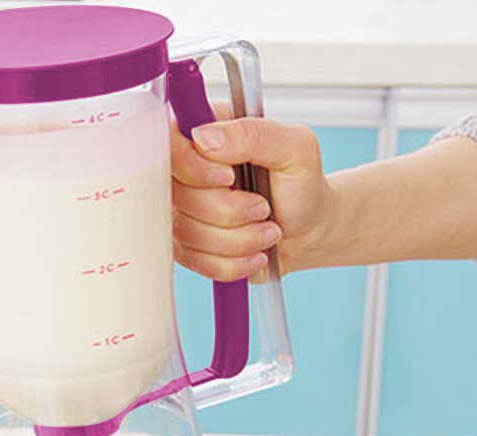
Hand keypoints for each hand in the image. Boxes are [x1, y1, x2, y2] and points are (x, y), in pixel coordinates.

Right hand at [170, 112, 334, 280]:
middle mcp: (187, 172)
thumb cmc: (301, 185)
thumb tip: (204, 137)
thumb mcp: (293, 148)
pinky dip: (234, 262)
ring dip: (238, 239)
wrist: (308, 230)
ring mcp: (182, 211)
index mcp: (207, 133)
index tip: (229, 177)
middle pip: (177, 196)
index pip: (168, 145)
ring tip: (266, 229)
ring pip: (188, 233)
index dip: (192, 168)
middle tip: (262, 206)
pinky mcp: (187, 246)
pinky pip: (197, 262)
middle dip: (228, 211)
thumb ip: (253, 134)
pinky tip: (255, 251)